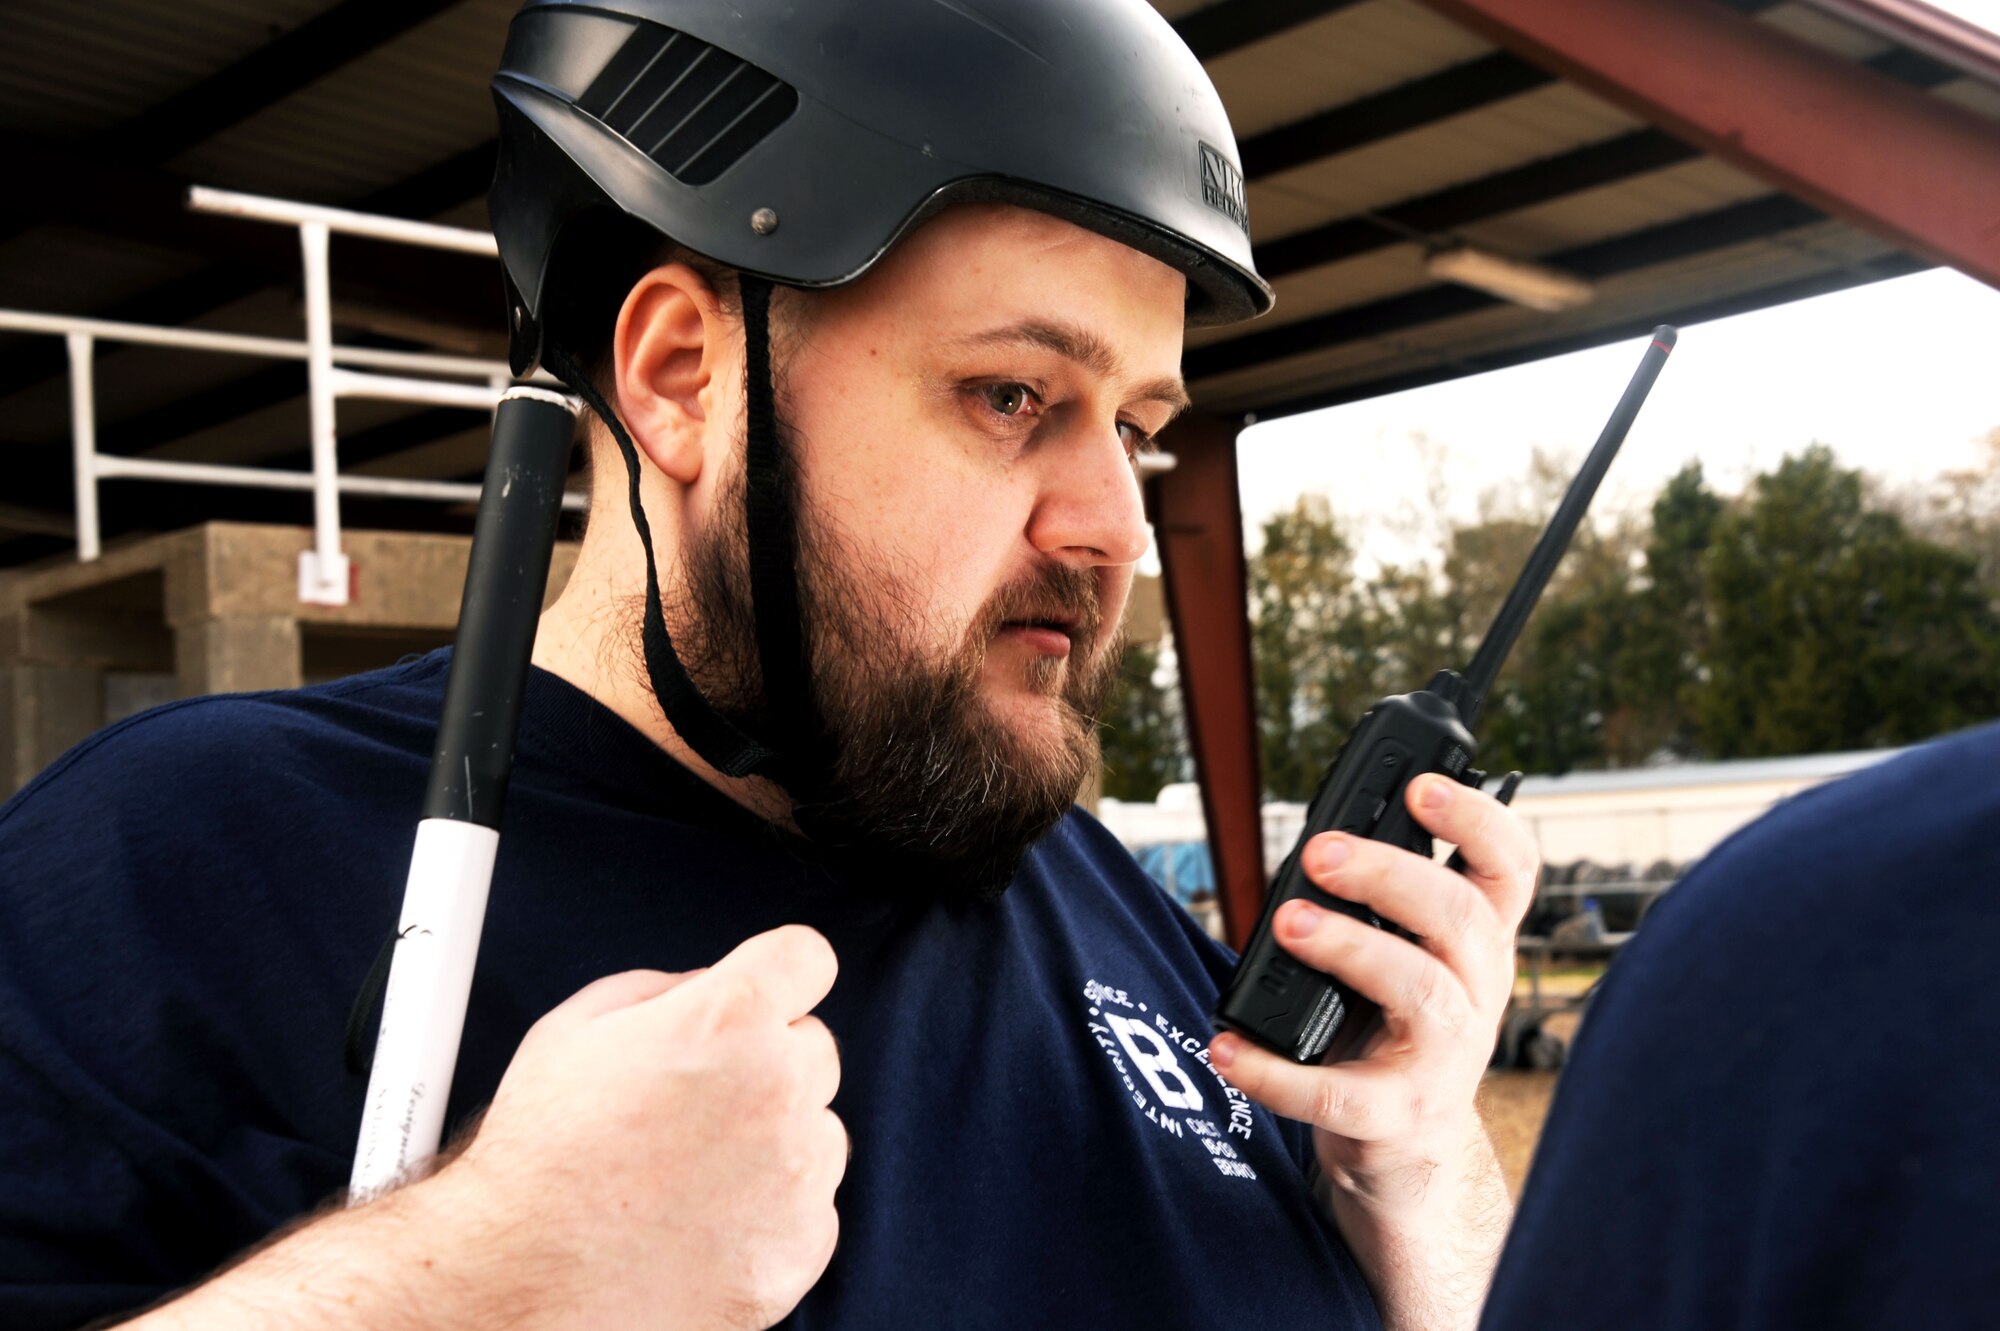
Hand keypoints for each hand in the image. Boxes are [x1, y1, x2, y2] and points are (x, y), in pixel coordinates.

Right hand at [430, 924, 846, 1329]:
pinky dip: (774, 1211)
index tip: (770, 996)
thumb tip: (711, 988)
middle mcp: (778, 1087)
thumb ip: (664, 988)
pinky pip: (814, 1204)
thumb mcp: (574, 1029)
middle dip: (768, 1063)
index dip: (781, 975)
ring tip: (693, 1171)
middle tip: (697, 1103)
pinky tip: (706, 1220)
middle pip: (814, 1047)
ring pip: (820, 1128)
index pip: (807, 957)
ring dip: (778, 1139)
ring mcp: (798, 1171)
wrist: (523, 1281)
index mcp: (726, 1019)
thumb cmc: (538, 1160)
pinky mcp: (803, 1243)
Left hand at [1209, 773, 1534, 1209]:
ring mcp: (1445, 1058)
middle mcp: (1477, 992)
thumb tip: (1320, 841)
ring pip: (1419, 988)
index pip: (1510, 869)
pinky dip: (1275, 1072)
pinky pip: (1338, 1093)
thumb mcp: (1406, 956)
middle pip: (1460, 915)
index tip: (1423, 787)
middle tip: (1322, 851)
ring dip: (1351, 947)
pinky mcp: (1396, 1114)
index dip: (1480, 820)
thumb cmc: (1390, 1028)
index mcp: (1478, 941)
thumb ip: (1381, 903)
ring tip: (1288, 923)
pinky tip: (1229, 1047)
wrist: (1407, 1150)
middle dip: (1390, 872)